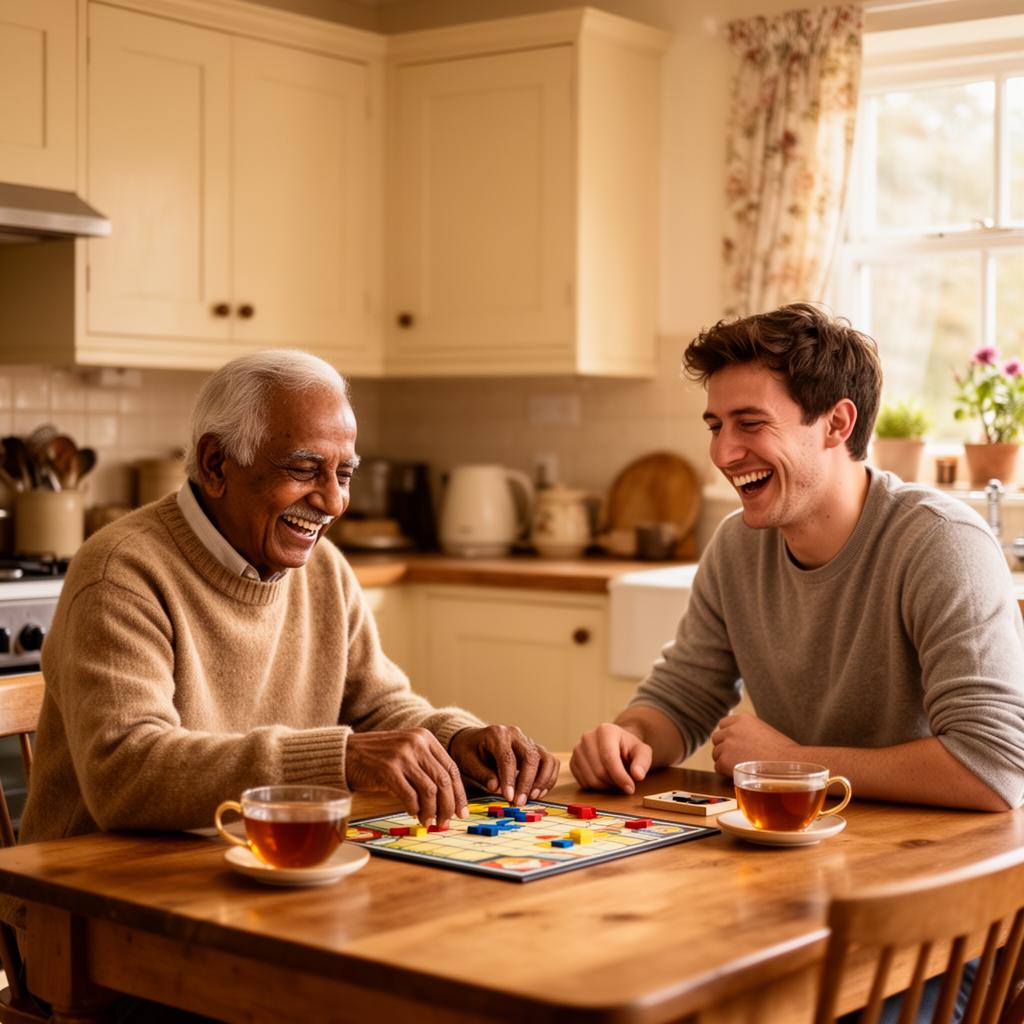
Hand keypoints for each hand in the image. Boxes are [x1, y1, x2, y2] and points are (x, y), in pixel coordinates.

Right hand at [345, 728, 467, 825]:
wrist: (346, 753)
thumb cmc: (378, 758)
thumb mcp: (407, 752)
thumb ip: (426, 767)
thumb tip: (448, 799)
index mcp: (425, 738)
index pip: (451, 768)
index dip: (459, 793)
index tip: (461, 811)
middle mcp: (416, 743)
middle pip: (443, 780)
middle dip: (448, 806)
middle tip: (445, 822)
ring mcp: (402, 755)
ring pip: (429, 790)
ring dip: (431, 811)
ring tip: (428, 821)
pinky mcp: (388, 769)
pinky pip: (409, 795)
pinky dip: (414, 809)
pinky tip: (413, 814)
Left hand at [448, 725, 559, 805]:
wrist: (473, 741)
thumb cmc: (469, 751)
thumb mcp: (467, 761)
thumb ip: (482, 774)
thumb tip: (496, 787)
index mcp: (497, 734)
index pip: (508, 757)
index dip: (510, 779)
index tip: (508, 797)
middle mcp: (516, 734)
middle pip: (530, 757)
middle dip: (527, 782)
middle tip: (519, 802)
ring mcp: (528, 741)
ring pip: (546, 759)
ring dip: (542, 781)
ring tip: (531, 798)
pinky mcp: (536, 750)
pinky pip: (550, 762)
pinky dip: (548, 778)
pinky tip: (538, 793)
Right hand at [570, 723, 652, 793]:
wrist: (616, 745)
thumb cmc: (629, 748)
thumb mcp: (642, 752)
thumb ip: (642, 762)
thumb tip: (637, 775)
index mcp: (605, 730)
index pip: (609, 758)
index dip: (620, 776)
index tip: (630, 788)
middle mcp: (587, 737)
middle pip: (599, 771)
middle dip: (614, 782)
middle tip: (624, 782)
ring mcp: (578, 749)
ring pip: (591, 779)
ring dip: (606, 786)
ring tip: (615, 779)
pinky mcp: (573, 761)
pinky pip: (583, 782)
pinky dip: (596, 787)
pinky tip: (604, 779)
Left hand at [710, 714, 798, 775]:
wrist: (789, 765)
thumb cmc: (783, 752)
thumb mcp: (764, 731)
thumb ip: (748, 732)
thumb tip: (740, 742)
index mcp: (743, 719)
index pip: (723, 724)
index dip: (728, 736)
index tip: (734, 745)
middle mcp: (732, 729)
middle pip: (717, 738)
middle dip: (724, 748)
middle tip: (736, 758)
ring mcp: (727, 744)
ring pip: (716, 753)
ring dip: (725, 761)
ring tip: (741, 767)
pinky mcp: (725, 760)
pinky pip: (717, 766)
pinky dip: (726, 772)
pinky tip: (739, 774)